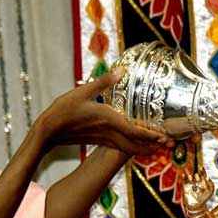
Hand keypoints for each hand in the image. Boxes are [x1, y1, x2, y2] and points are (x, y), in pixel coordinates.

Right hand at [37, 67, 173, 154]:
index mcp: (108, 120)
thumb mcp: (83, 91)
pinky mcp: (98, 140)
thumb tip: (122, 69)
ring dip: (144, 148)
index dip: (151, 135)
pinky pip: (120, 146)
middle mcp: (108, 132)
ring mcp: (103, 139)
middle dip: (153, 146)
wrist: (48, 130)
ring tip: (158, 147)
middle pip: (136, 145)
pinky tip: (135, 143)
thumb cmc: (64, 110)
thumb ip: (105, 81)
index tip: (165, 137)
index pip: (134, 131)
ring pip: (129, 148)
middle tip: (169, 145)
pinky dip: (132, 147)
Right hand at [183, 166, 214, 208]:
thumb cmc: (204, 198)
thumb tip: (208, 177)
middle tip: (197, 176)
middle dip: (197, 176)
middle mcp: (196, 181)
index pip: (202, 173)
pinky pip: (184, 181)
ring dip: (190, 176)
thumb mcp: (210, 191)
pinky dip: (183, 177)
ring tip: (190, 177)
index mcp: (203, 181)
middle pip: (196, 175)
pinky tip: (183, 175)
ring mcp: (190, 183)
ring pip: (190, 177)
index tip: (201, 168)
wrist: (196, 205)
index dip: (202, 170)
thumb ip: (211, 184)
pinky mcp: (185, 186)